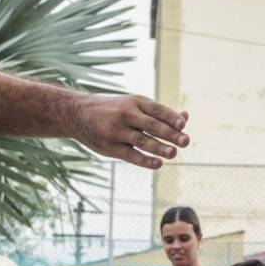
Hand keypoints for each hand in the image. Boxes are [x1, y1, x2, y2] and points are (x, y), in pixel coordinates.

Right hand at [71, 96, 188, 168]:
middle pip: (151, 125)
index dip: (170, 117)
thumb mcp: (134, 105)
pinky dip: (145, 160)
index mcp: (135, 102)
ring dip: (159, 148)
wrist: (79, 114)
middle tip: (185, 141)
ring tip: (173, 153)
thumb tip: (185, 117)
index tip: (183, 124)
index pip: (157, 110)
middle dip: (169, 134)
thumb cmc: (114, 110)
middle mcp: (126, 114)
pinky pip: (130, 155)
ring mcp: (117, 131)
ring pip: (142, 141)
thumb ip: (159, 113)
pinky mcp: (110, 147)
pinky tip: (158, 164)